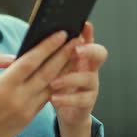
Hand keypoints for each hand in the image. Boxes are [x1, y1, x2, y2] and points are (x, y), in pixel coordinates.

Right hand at [0, 30, 84, 136]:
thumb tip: (12, 56)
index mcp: (3, 86)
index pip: (30, 62)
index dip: (47, 47)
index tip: (60, 34)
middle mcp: (18, 98)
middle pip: (47, 72)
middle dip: (63, 54)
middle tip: (76, 40)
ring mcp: (27, 109)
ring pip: (52, 85)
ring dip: (65, 68)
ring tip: (76, 53)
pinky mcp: (30, 117)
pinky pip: (48, 96)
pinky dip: (58, 82)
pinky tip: (64, 72)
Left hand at [49, 22, 107, 136]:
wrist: (67, 112)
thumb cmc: (58, 84)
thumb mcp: (55, 67)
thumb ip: (52, 54)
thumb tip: (37, 40)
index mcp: (81, 56)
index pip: (88, 39)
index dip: (88, 32)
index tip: (84, 24)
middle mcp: (90, 68)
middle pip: (99, 54)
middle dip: (89, 50)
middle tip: (76, 50)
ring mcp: (91, 84)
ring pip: (88, 77)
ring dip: (70, 78)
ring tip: (53, 82)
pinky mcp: (88, 101)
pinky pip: (81, 99)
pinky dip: (66, 99)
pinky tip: (53, 98)